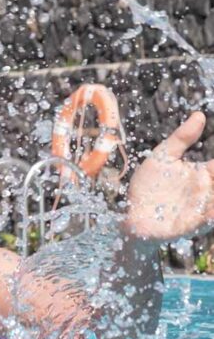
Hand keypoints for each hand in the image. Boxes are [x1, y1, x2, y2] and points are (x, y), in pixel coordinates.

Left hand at [123, 112, 213, 241]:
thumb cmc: (149, 185)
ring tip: (213, 185)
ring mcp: (206, 207)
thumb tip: (200, 115)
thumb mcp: (163, 157)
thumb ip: (182, 138)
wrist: (132, 215)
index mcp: (205, 173)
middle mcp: (210, 189)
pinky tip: (211, 208)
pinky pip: (213, 216)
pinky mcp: (198, 223)